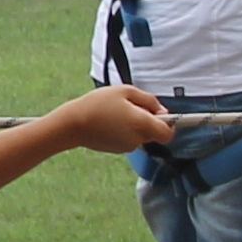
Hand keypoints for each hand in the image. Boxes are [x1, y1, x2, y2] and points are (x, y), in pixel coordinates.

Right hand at [54, 83, 173, 154]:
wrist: (73, 124)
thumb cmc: (98, 104)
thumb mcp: (125, 91)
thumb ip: (148, 100)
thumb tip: (162, 110)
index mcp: (143, 125)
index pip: (168, 133)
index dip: (168, 124)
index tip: (160, 114)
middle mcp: (138, 139)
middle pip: (153, 132)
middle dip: (147, 120)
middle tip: (131, 106)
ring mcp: (127, 147)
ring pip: (140, 135)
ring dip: (134, 124)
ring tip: (116, 111)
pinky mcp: (116, 150)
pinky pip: (128, 138)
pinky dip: (123, 130)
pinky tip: (109, 120)